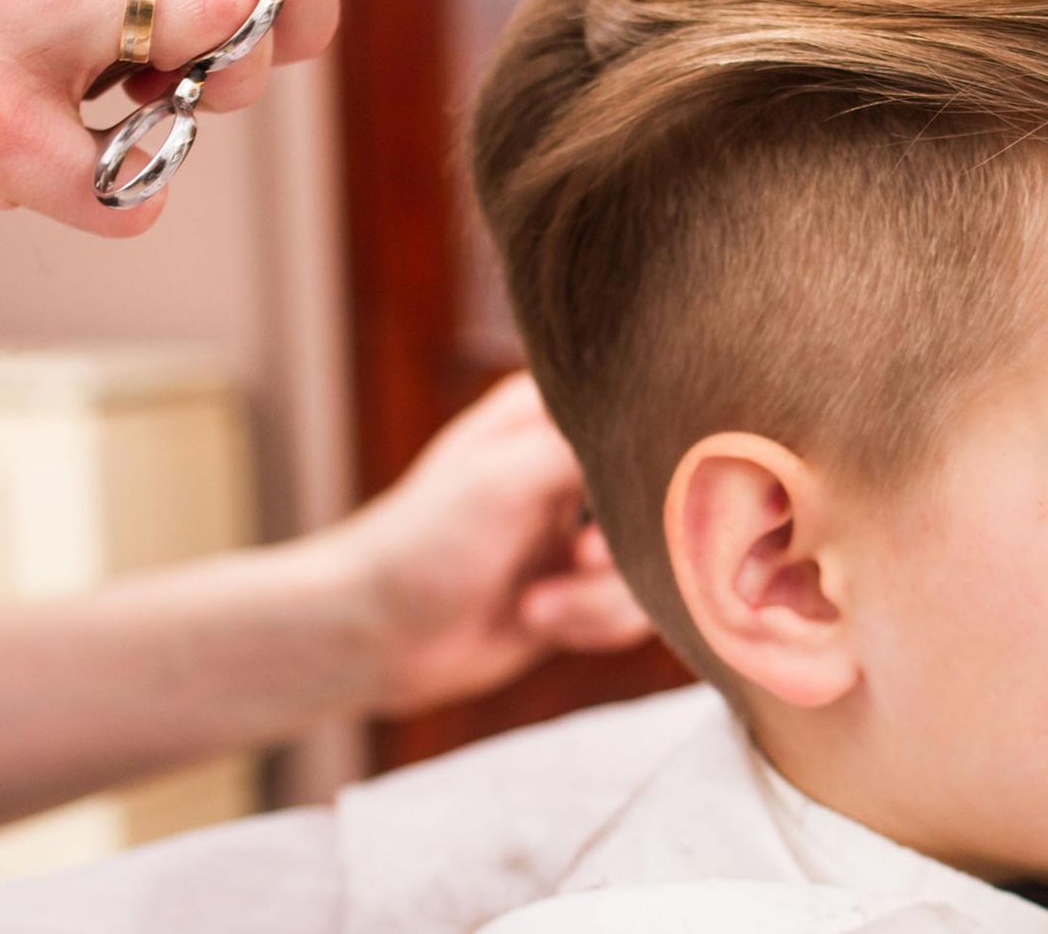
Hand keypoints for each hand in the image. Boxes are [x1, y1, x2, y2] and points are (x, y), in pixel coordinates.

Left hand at [313, 373, 652, 717]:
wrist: (375, 638)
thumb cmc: (424, 542)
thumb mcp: (508, 480)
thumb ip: (593, 449)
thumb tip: (672, 424)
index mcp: (558, 411)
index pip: (648, 410)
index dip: (664, 451)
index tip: (650, 492)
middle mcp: (579, 462)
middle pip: (670, 492)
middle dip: (633, 542)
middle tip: (578, 559)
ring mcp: (587, 526)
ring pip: (661, 558)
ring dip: (601, 595)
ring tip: (537, 604)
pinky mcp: (587, 586)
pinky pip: (635, 606)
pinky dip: (592, 621)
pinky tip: (537, 620)